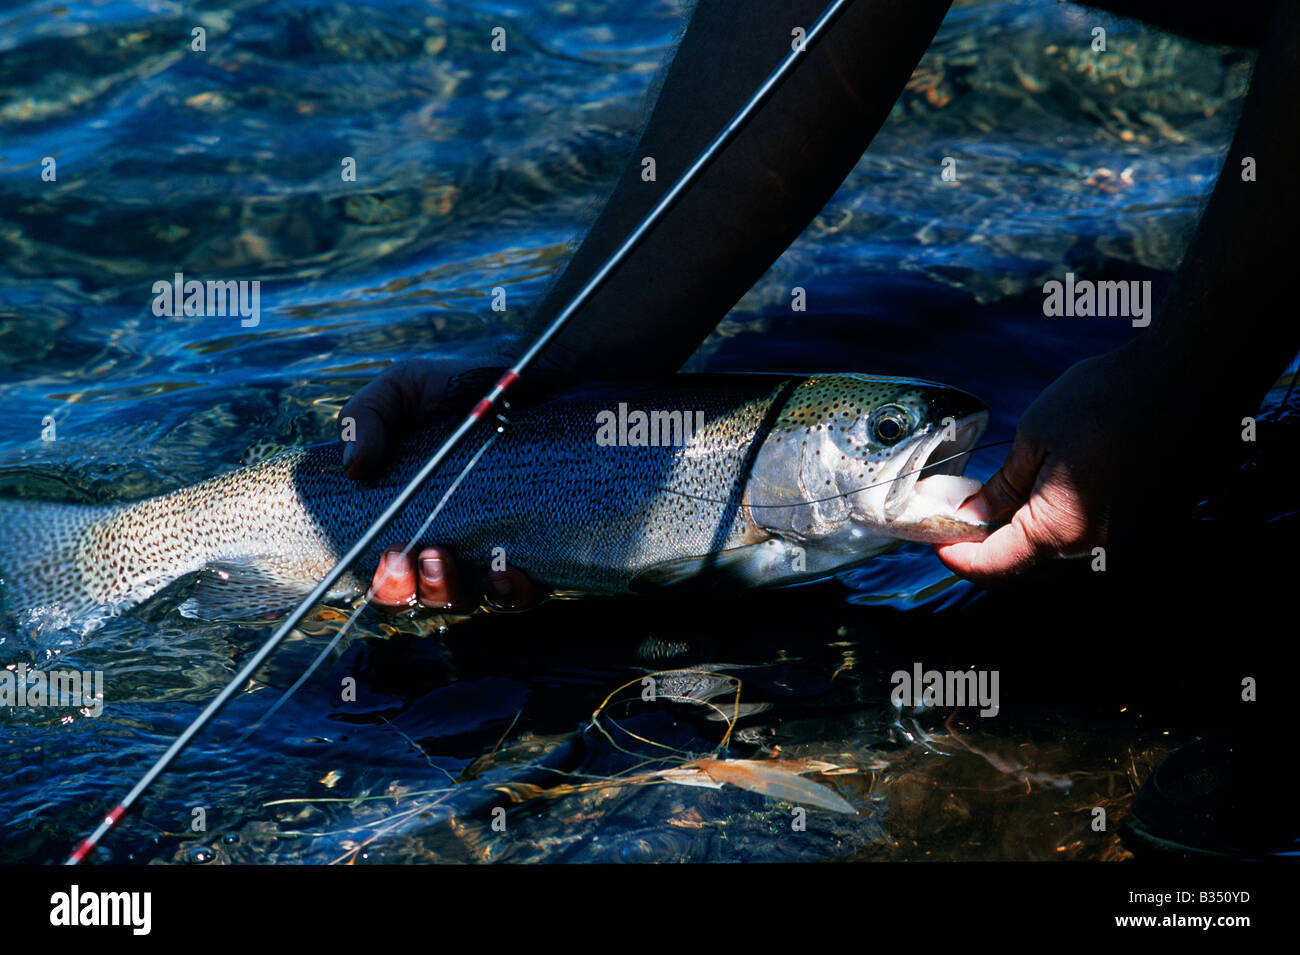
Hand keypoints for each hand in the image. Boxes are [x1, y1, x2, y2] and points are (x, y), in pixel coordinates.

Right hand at [339, 360, 543, 611]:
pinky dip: (511, 590)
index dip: (384, 581)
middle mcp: (445, 546)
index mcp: (405, 519)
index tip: (386, 559)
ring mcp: (488, 553)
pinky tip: (506, 568)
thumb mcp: (401, 390)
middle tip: (413, 555)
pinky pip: (521, 592)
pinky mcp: (533, 553)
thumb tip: (353, 465)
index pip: (387, 572)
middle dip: (413, 588)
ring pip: (467, 598)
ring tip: (444, 557)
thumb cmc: (454, 390)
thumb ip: (366, 416)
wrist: (525, 382)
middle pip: (422, 595)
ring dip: (450, 589)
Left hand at [935, 343, 1206, 582]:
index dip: (958, 558)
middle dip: (989, 547)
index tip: (936, 543)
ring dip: (1027, 534)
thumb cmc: (1112, 396)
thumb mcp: (1038, 434)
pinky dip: (1063, 522)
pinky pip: (1093, 537)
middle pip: (1028, 565)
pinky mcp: (1149, 524)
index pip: (996, 566)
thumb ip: (1004, 486)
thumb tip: (974, 515)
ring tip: (1002, 499)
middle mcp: (1098, 547)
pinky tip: (1050, 489)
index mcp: (1062, 528)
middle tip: (962, 520)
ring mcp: (1128, 540)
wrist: (1192, 377)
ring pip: (1060, 552)